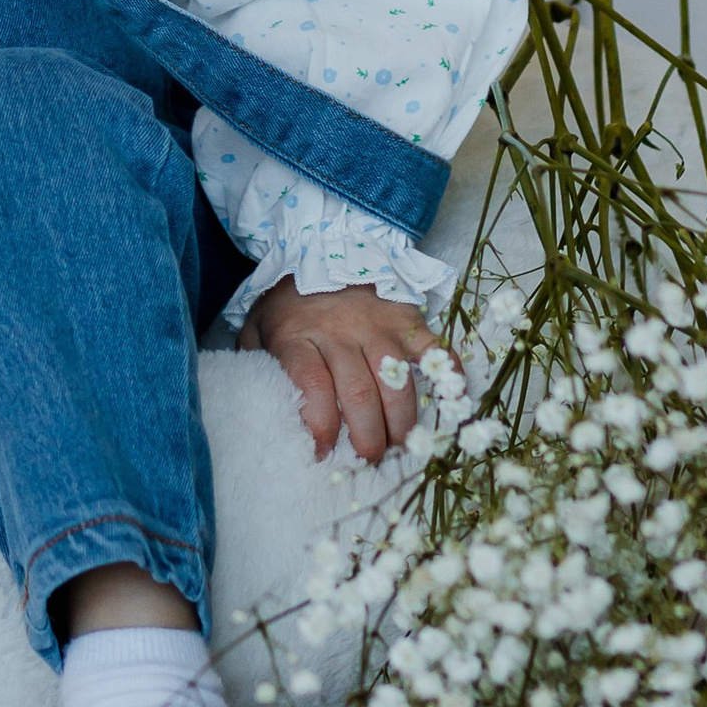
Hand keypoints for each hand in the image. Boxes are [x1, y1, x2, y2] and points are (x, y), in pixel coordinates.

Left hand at [242, 277, 435, 463]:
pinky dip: (448, 377)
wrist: (322, 246)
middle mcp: (340, 332)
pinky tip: (453, 404)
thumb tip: (255, 407)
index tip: (322, 452)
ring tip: (399, 445)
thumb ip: (254, 364)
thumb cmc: (288, 302)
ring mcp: (377, 325)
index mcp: (299, 336)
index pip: (312, 386)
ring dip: (401, 421)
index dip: (320, 424)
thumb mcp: (257, 327)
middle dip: (367, 435)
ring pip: (396, 380)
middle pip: (358, 392)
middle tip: (369, 459)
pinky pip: (433, 349)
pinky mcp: (406, 319)